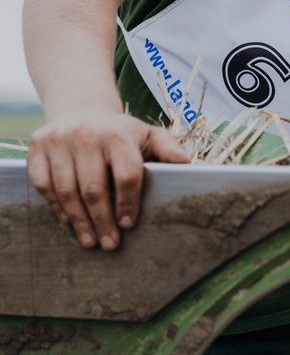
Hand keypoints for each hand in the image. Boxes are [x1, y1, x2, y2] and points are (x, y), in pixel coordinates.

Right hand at [27, 111, 189, 249]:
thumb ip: (168, 149)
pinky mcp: (36, 147)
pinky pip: (43, 185)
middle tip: (109, 244)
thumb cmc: (119, 132)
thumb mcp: (147, 134)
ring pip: (66, 190)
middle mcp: (86, 134)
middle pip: (94, 188)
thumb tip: (188, 166)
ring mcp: (58, 140)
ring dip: (78, 221)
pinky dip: (56, 207)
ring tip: (90, 241)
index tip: (128, 226)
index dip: (128, 203)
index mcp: (118, 133)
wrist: (80, 109)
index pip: (125, 175)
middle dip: (102, 221)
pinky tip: (69, 222)